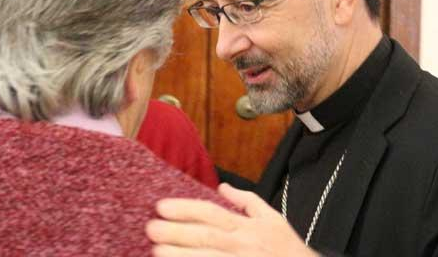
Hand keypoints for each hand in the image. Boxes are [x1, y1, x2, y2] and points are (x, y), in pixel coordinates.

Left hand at [146, 183, 318, 256]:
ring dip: (180, 255)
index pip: (211, 214)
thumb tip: (223, 187)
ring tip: (157, 251)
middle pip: (204, 236)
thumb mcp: (273, 218)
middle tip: (151, 228)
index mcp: (247, 227)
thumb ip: (248, 201)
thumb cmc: (287, 248)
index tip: (162, 207)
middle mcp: (241, 245)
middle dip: (176, 232)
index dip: (186, 209)